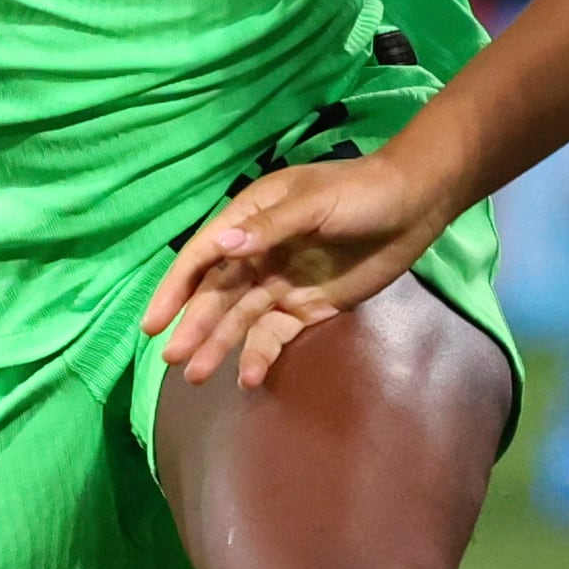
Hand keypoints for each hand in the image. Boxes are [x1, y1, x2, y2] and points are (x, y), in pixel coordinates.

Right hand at [146, 148, 462, 388]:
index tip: (154, 323)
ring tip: (197, 376)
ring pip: (239, 319)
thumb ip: (268, 228)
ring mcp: (281, 282)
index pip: (203, 257)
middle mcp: (258, 253)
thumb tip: (222, 248)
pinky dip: (259, 354)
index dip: (175, 288)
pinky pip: (275, 335)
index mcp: (250, 219)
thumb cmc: (361, 192)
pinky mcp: (307, 307)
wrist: (414, 205)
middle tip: (173, 360)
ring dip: (218, 345)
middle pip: (216, 294)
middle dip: (193, 326)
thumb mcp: (313, 203)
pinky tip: (247, 377)